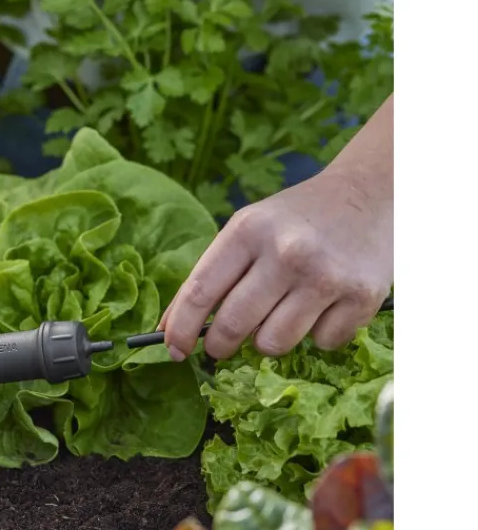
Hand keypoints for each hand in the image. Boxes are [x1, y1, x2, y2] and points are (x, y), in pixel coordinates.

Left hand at [162, 168, 391, 359]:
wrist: (371, 193)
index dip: (180, 328)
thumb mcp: (249, 227)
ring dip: (268, 341)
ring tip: (279, 315)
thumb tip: (171, 325)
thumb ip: (213, 273)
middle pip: (234, 325)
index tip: (172, 350)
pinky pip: (322, 343)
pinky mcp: (361, 296)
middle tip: (220, 347)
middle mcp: (285, 252)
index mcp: (248, 230)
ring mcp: (325, 276)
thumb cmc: (297, 218)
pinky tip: (323, 307)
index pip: (201, 291)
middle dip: (219, 345)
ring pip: (274, 343)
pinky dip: (317, 335)